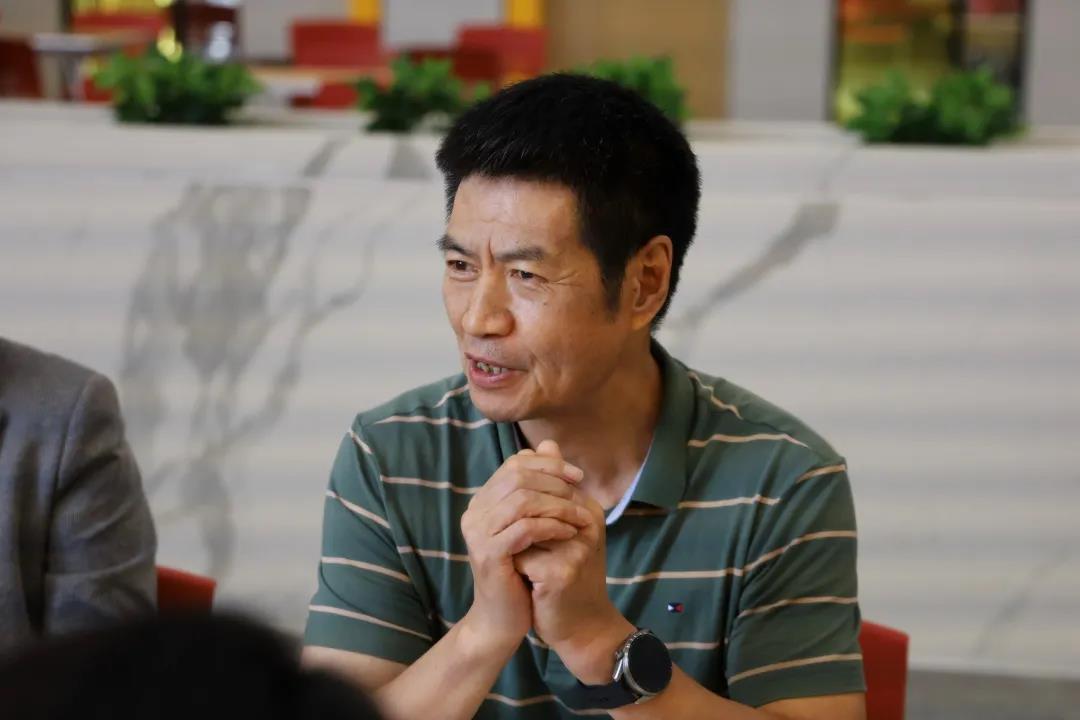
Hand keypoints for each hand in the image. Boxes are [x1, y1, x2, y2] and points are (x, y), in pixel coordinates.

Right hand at [459, 446, 590, 653]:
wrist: (503, 619)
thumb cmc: (521, 571)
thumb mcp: (534, 523)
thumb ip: (541, 486)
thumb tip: (550, 444)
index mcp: (483, 501)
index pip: (515, 464)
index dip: (549, 464)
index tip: (578, 476)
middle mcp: (474, 512)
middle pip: (518, 476)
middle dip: (556, 481)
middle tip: (583, 493)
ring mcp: (477, 533)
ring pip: (522, 500)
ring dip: (558, 505)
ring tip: (582, 516)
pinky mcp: (488, 554)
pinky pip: (525, 529)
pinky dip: (551, 527)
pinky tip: (569, 534)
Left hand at [512, 441, 633, 682]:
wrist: (580, 624)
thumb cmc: (565, 572)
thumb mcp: (560, 527)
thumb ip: (551, 487)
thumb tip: (545, 444)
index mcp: (587, 507)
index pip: (544, 481)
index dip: (519, 497)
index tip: (509, 516)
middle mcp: (587, 522)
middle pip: (531, 501)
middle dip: (513, 520)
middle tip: (510, 539)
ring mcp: (577, 547)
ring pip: (523, 528)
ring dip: (514, 544)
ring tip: (519, 558)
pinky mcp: (562, 573)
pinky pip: (521, 557)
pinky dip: (515, 567)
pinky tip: (524, 579)